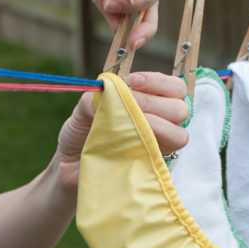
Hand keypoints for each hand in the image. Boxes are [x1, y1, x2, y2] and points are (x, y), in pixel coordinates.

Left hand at [57, 72, 188, 189]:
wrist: (67, 165)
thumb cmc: (80, 133)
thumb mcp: (83, 109)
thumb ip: (95, 97)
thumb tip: (110, 93)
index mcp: (149, 102)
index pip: (173, 87)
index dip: (158, 82)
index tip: (133, 81)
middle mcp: (159, 123)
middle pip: (181, 108)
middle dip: (153, 101)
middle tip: (129, 101)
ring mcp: (158, 146)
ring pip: (180, 134)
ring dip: (156, 124)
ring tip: (130, 122)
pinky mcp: (152, 166)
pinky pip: (166, 157)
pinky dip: (151, 144)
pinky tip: (130, 141)